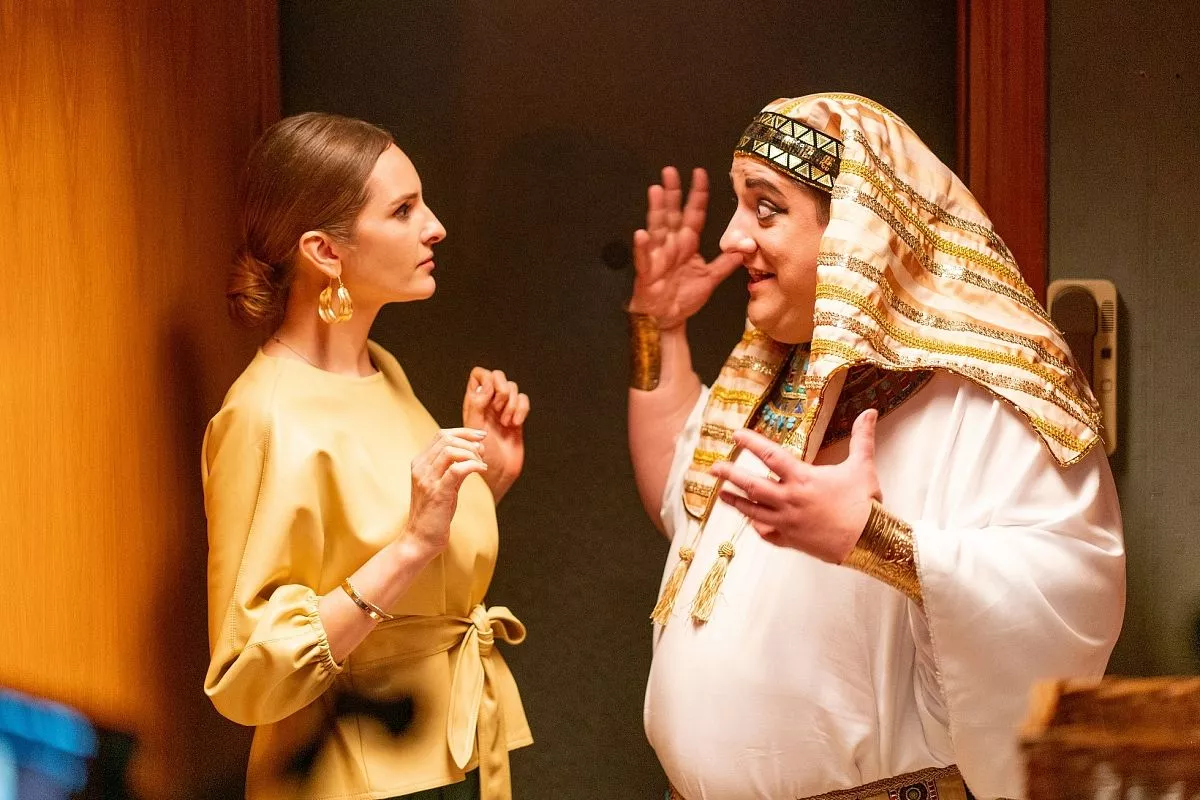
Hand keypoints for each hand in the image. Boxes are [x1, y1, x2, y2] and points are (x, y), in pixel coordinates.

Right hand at [403, 428, 488, 553]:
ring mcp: (427, 480)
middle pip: (446, 439)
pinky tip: (482, 470)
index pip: (441, 435)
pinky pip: (456, 470)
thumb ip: (455, 467)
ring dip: (472, 454)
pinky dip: (473, 466)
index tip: (480, 436)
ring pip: (450, 451)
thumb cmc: (434, 513)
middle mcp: (420, 468)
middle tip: (483, 452)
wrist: (420, 539)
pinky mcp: (437, 493)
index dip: (463, 432)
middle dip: (470, 441)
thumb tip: (476, 450)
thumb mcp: (444, 485)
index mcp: (420, 463)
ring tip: (482, 464)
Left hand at [462, 367, 528, 500]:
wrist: (495, 474)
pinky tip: (515, 425)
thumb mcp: (472, 429)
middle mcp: (488, 403)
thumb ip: (476, 405)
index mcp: (473, 403)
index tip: (489, 398)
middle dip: (502, 390)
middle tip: (499, 409)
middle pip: (498, 376)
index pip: (479, 374)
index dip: (487, 380)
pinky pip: (524, 400)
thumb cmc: (478, 456)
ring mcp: (503, 410)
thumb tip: (486, 385)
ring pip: (513, 387)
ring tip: (506, 422)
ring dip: (512, 404)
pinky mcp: (517, 418)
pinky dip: (522, 410)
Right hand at [629, 166, 742, 328]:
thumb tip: (745, 249)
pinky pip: (644, 257)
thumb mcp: (710, 279)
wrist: (668, 318)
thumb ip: (726, 263)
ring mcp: (658, 256)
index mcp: (688, 244)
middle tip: (670, 171)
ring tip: (656, 191)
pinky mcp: (647, 271)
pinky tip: (641, 234)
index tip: (699, 174)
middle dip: (672, 193)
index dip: (698, 195)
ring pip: (657, 228)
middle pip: (673, 214)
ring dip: (656, 210)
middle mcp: (672, 245)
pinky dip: (643, 246)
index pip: (694, 214)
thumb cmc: (684, 297)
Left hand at [710, 410, 882, 562]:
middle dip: (730, 474)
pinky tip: (749, 521)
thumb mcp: (863, 466)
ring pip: (753, 511)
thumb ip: (862, 437)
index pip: (770, 456)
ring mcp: (787, 522)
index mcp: (803, 478)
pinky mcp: (791, 540)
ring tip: (720, 494)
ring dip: (735, 501)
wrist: (869, 541)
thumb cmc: (865, 503)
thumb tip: (870, 411)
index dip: (751, 443)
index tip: (736, 435)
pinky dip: (756, 526)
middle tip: (713, 467)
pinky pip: (767, 533)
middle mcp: (789, 499)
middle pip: (752, 484)